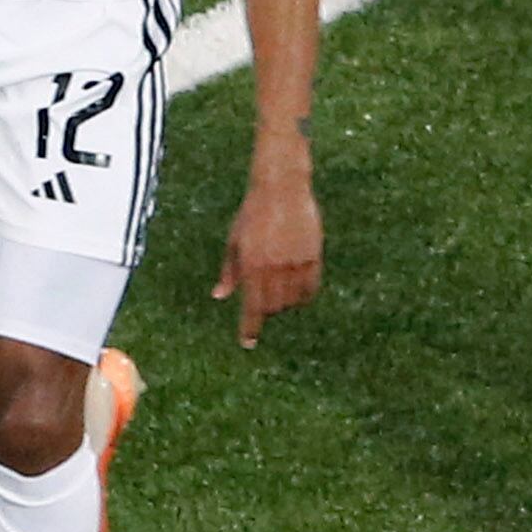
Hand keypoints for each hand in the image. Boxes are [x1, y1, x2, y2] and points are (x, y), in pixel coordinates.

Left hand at [211, 172, 322, 346]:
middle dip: (266, 310)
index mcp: (251, 265)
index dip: (249, 329)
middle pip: (273, 307)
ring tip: (279, 290)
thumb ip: (229, 271)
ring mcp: (295, 262)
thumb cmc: (253, 214)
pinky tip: (297, 291)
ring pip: (292, 301)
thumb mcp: (235, 241)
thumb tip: (219, 296)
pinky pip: (309, 288)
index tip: (248, 343)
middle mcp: (274, 267)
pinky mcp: (312, 256)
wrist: (281, 187)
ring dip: (285, 303)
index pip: (251, 308)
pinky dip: (303, 295)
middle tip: (263, 302)